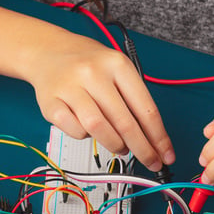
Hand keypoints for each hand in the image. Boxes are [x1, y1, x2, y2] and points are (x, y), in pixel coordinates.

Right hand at [25, 34, 174, 171]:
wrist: (47, 51)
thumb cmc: (87, 64)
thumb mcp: (116, 69)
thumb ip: (132, 99)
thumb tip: (152, 139)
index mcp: (117, 64)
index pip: (145, 108)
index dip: (158, 137)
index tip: (166, 154)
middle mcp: (93, 73)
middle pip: (124, 122)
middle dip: (142, 149)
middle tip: (151, 162)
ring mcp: (70, 88)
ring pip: (98, 128)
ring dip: (114, 144)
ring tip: (120, 146)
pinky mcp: (51, 103)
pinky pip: (75, 131)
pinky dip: (85, 136)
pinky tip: (89, 130)